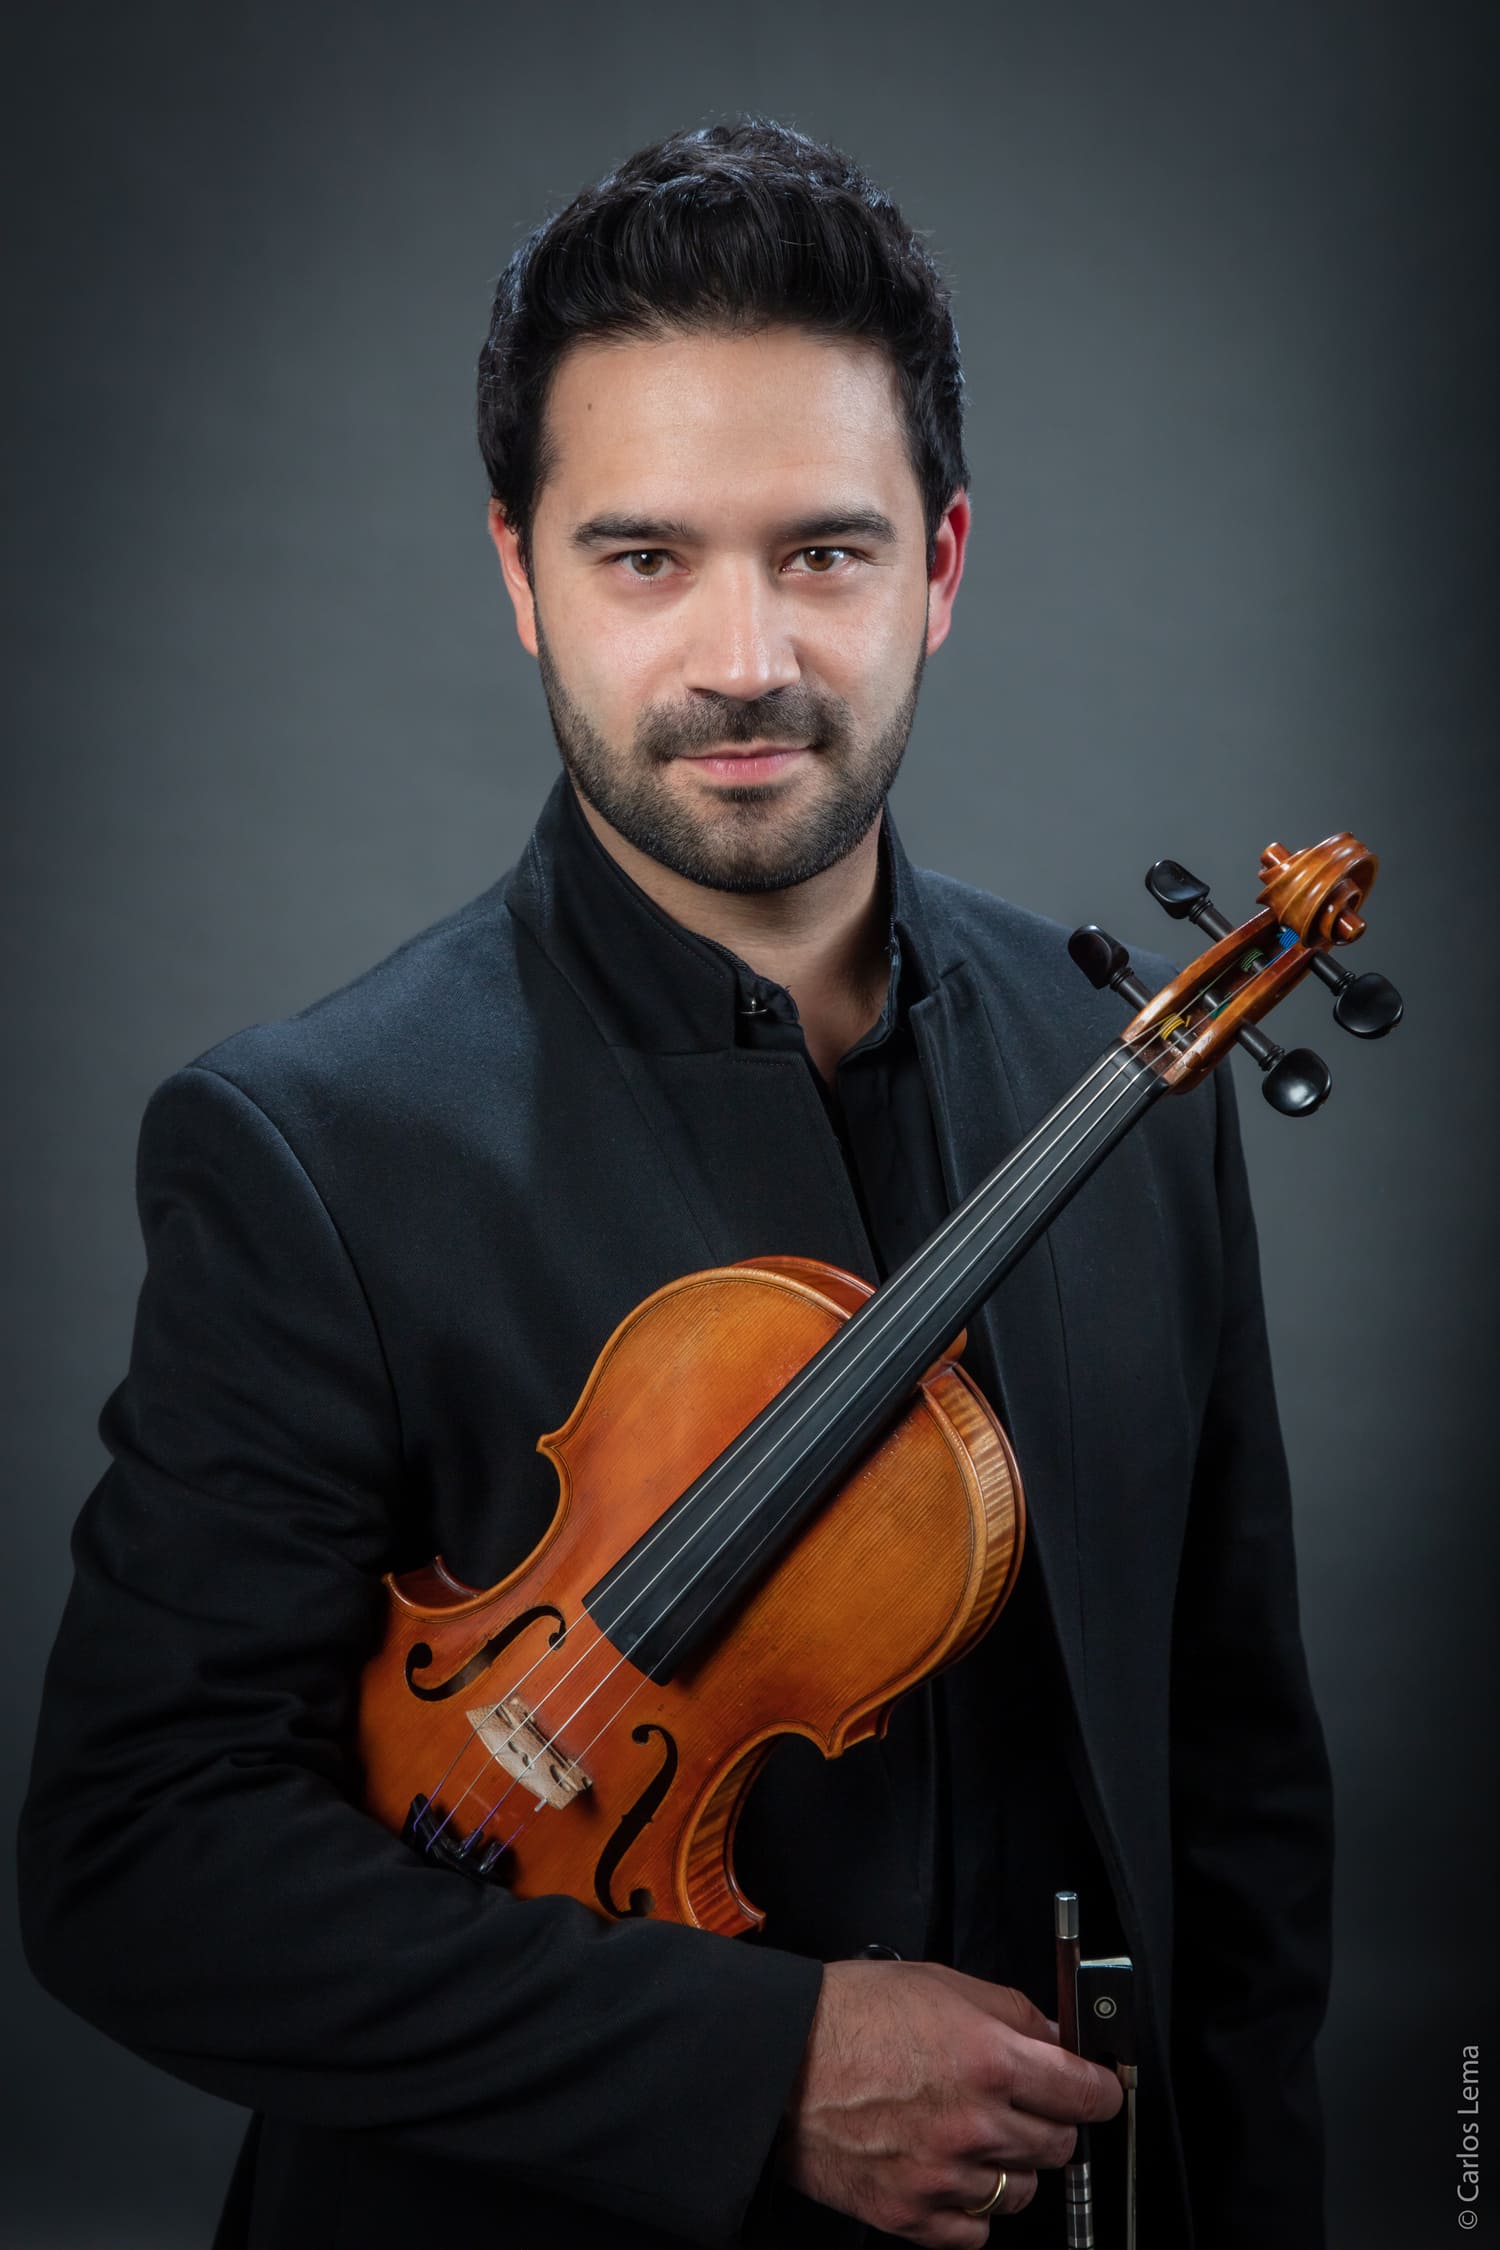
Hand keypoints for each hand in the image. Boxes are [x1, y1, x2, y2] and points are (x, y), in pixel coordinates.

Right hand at [780, 1958, 1121, 2244]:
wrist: (777, 2061)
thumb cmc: (849, 2014)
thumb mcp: (940, 1982)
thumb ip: (1010, 2011)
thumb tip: (1055, 2037)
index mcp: (989, 2059)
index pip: (1085, 2093)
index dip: (1100, 2089)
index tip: (1098, 2090)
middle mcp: (975, 2124)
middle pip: (1059, 2145)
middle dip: (1051, 2121)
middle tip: (1023, 2102)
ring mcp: (944, 2177)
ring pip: (1022, 2191)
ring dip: (1011, 2165)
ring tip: (973, 2134)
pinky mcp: (912, 2216)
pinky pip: (976, 2231)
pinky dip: (971, 2206)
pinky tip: (949, 2170)